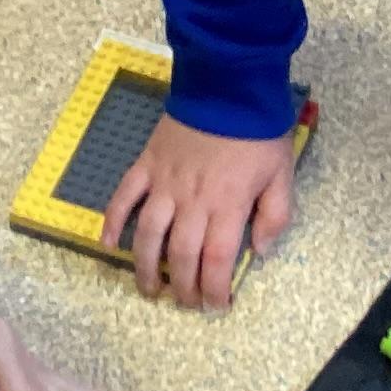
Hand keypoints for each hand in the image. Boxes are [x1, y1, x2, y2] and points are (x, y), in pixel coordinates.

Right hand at [102, 115, 299, 310]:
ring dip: (146, 267)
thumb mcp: (282, 173)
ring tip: (150, 290)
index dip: (214, 289)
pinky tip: (109, 244)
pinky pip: (124, 198)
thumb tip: (260, 252)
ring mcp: (164, 184)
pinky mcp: (146, 165)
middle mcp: (191, 201)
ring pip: (148, 235)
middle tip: (185, 304)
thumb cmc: (258, 131)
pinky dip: (113, 222)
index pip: (217, 260)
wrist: (227, 84)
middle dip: (182, 287)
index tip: (216, 306)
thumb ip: (275, 215)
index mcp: (227, 205)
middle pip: (181, 255)